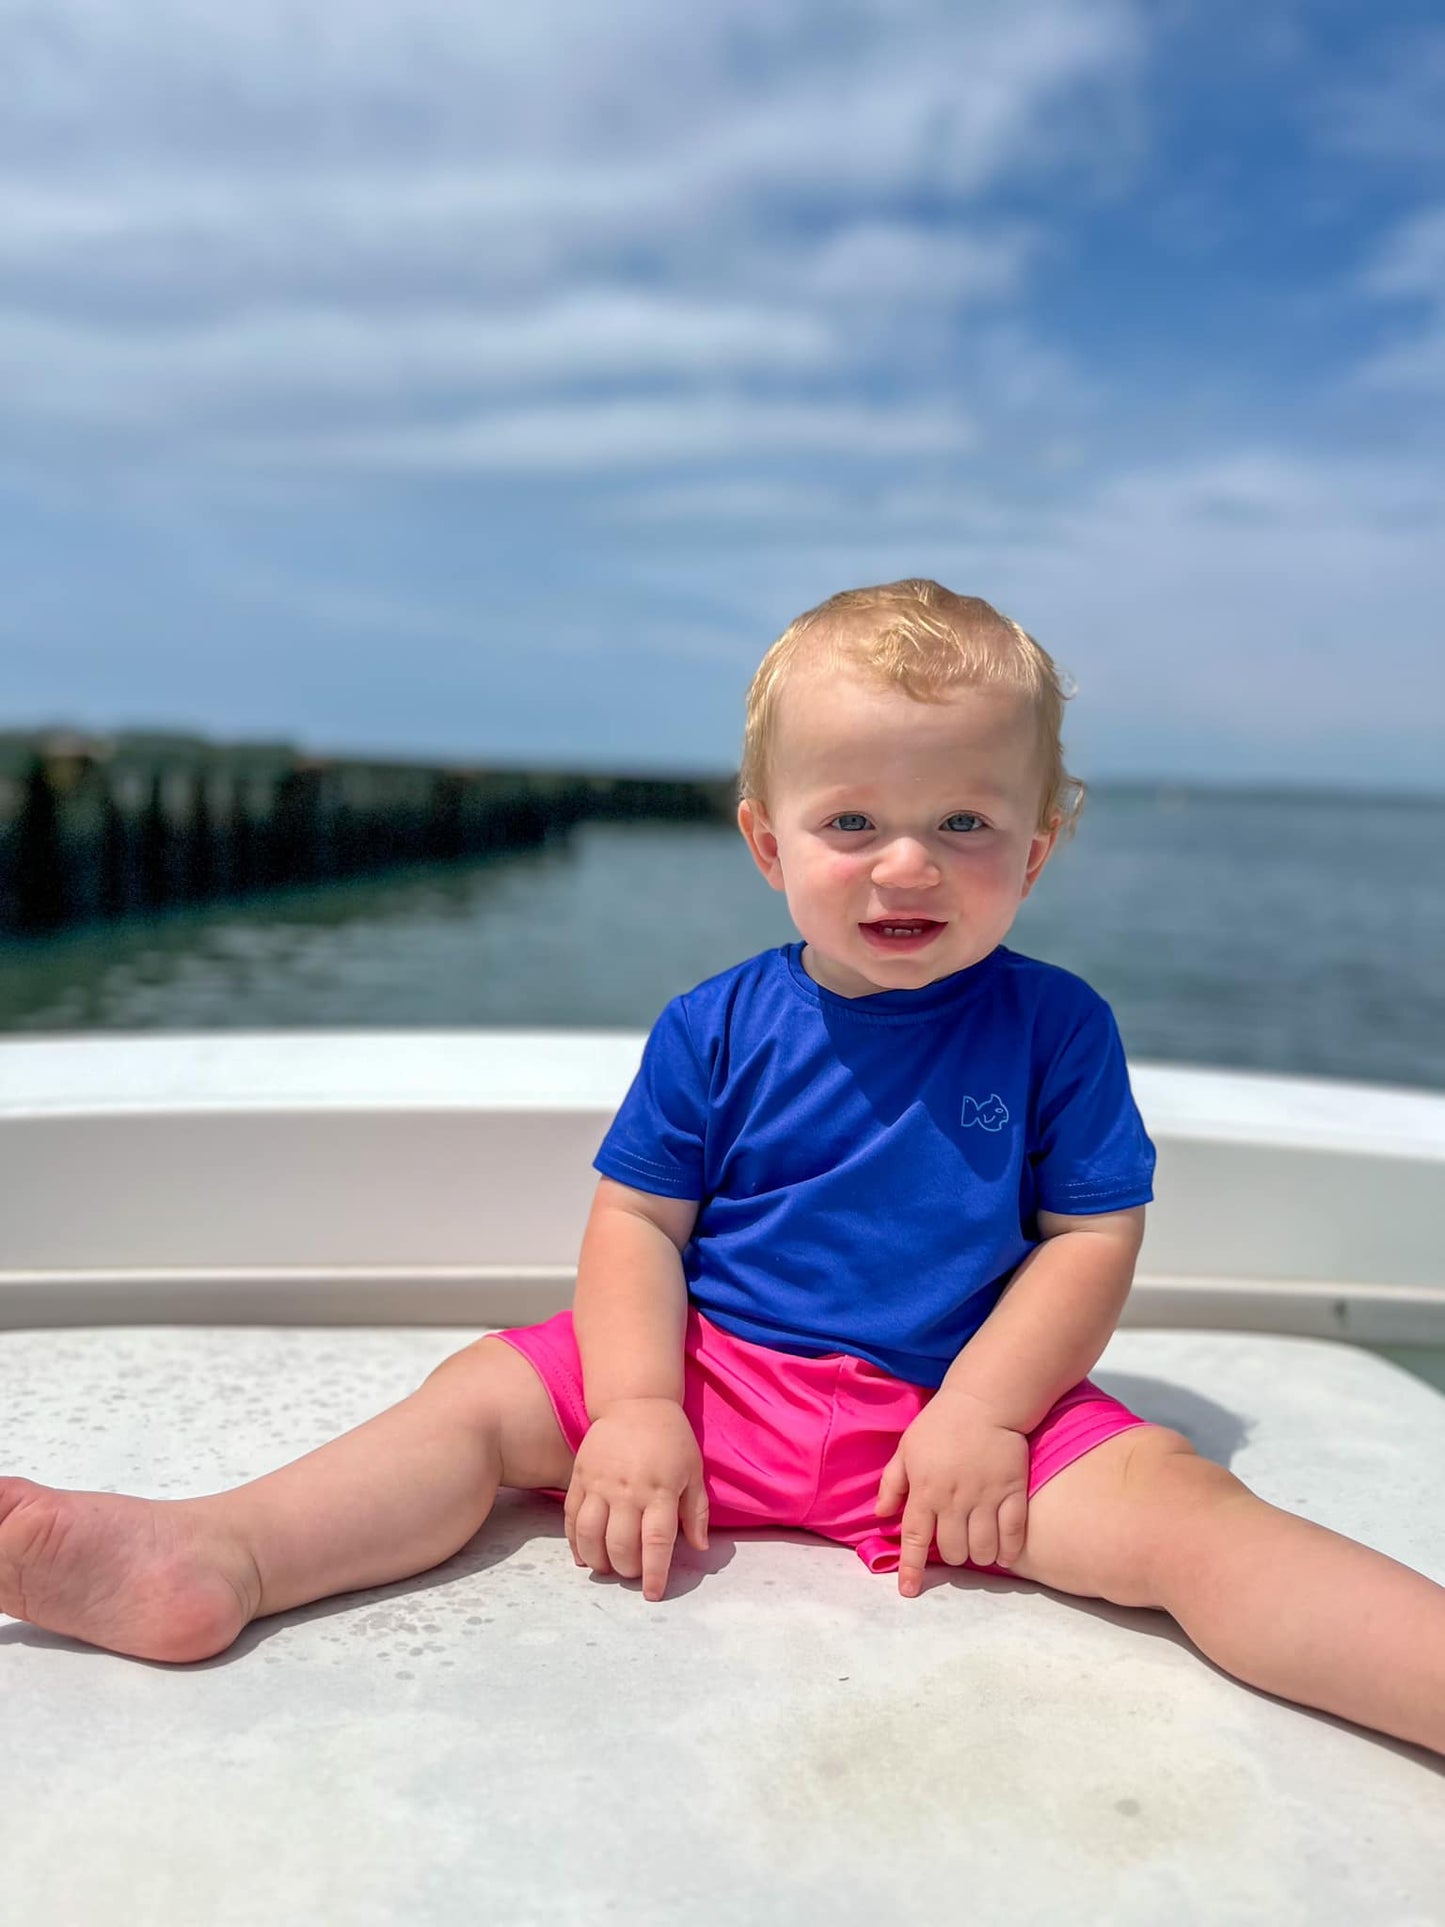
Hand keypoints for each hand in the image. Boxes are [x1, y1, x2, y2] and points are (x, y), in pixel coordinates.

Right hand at [564, 1397, 708, 1601]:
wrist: (636, 1401)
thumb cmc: (671, 1438)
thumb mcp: (694, 1471)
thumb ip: (696, 1512)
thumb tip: (699, 1548)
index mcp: (660, 1490)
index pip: (656, 1542)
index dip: (654, 1574)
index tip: (652, 1594)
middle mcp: (628, 1489)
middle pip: (621, 1545)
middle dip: (626, 1570)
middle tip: (632, 1574)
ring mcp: (599, 1483)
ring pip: (590, 1535)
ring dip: (597, 1561)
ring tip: (607, 1569)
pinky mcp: (579, 1476)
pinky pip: (571, 1517)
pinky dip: (574, 1543)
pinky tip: (582, 1556)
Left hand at [876, 1392, 1028, 1597]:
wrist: (983, 1401)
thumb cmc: (940, 1424)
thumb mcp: (907, 1449)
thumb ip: (892, 1483)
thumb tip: (881, 1515)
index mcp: (925, 1490)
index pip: (915, 1539)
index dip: (911, 1568)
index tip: (909, 1591)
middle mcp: (954, 1500)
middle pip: (953, 1551)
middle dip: (952, 1557)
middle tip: (955, 1546)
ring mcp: (986, 1498)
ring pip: (982, 1550)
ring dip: (979, 1557)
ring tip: (978, 1549)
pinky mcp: (1013, 1493)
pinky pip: (1013, 1535)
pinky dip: (1008, 1552)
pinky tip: (1004, 1555)